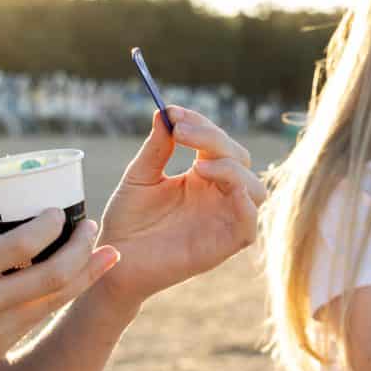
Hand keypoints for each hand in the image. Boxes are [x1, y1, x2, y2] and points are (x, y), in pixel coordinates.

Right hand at [0, 209, 120, 370]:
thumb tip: (7, 211)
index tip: (60, 212)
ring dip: (86, 274)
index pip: (24, 244)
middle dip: (84, 248)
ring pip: (55, 301)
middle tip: (93, 229)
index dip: (53, 224)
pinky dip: (57, 295)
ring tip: (106, 253)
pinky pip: (36, 319)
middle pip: (55, 276)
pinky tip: (72, 279)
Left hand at [95, 106, 266, 305]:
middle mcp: (218, 195)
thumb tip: (165, 111)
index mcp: (201, 176)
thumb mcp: (140, 176)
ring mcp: (223, 220)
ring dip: (232, 168)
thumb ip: (156, 147)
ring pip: (255, 188)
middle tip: (180, 131)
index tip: (172, 112)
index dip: (200, 122)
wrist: (114, 260)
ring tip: (200, 164)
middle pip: (239, 158)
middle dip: (213, 138)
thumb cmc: (127, 220)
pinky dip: (243, 202)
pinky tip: (213, 184)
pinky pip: (250, 224)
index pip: (217, 141)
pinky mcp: (223, 245)